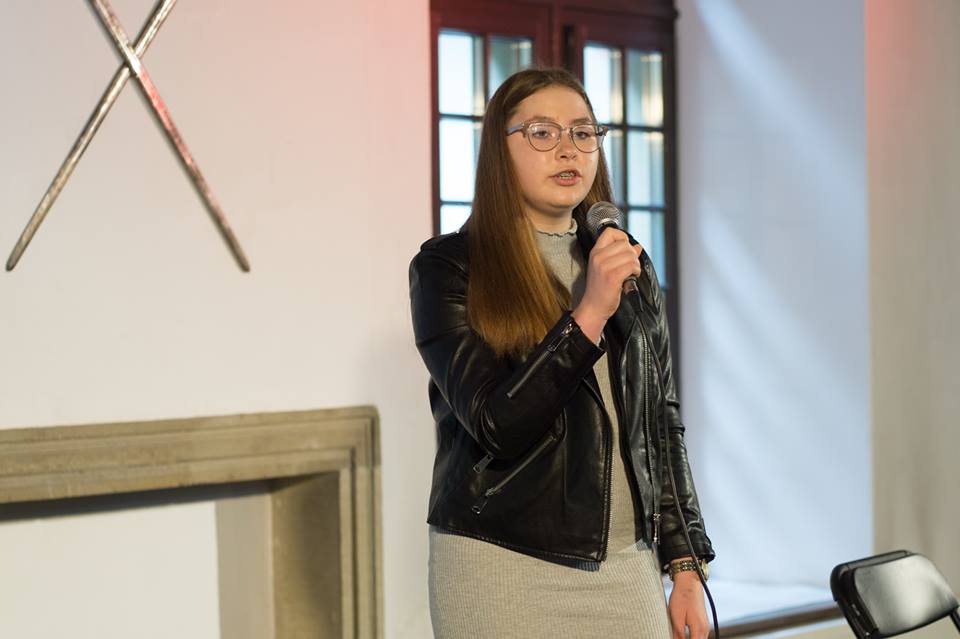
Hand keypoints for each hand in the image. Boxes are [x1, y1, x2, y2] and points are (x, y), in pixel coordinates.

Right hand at [571, 227, 643, 343]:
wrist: (593, 307)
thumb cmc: (600, 289)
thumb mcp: (606, 268)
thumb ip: (621, 255)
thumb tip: (637, 247)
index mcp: (595, 252)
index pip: (610, 232)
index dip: (622, 237)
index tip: (625, 249)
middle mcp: (598, 257)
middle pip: (624, 243)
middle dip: (632, 254)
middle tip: (630, 265)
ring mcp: (604, 266)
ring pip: (630, 255)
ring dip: (636, 264)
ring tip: (631, 272)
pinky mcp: (612, 276)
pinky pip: (632, 266)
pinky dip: (636, 271)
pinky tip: (632, 277)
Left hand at [668, 571, 708, 638]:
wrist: (689, 582)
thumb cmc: (682, 597)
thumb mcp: (676, 616)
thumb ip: (678, 633)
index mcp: (698, 628)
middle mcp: (705, 629)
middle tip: (677, 636)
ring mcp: (705, 625)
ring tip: (679, 636)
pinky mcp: (703, 622)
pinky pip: (700, 635)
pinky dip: (693, 637)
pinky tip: (685, 635)